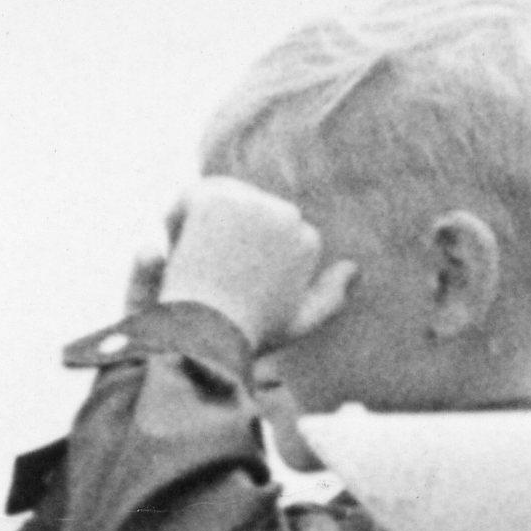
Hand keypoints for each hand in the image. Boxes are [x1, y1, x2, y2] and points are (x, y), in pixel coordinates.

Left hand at [157, 175, 351, 348]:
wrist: (210, 333)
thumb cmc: (250, 335)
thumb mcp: (299, 322)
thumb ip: (331, 297)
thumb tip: (353, 269)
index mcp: (308, 240)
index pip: (267, 230)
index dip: (241, 255)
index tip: (226, 281)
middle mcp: (287, 215)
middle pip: (246, 211)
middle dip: (225, 233)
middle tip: (203, 272)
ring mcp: (252, 203)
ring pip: (220, 199)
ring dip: (202, 224)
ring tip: (190, 263)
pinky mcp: (218, 197)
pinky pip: (192, 195)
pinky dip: (178, 217)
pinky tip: (176, 247)